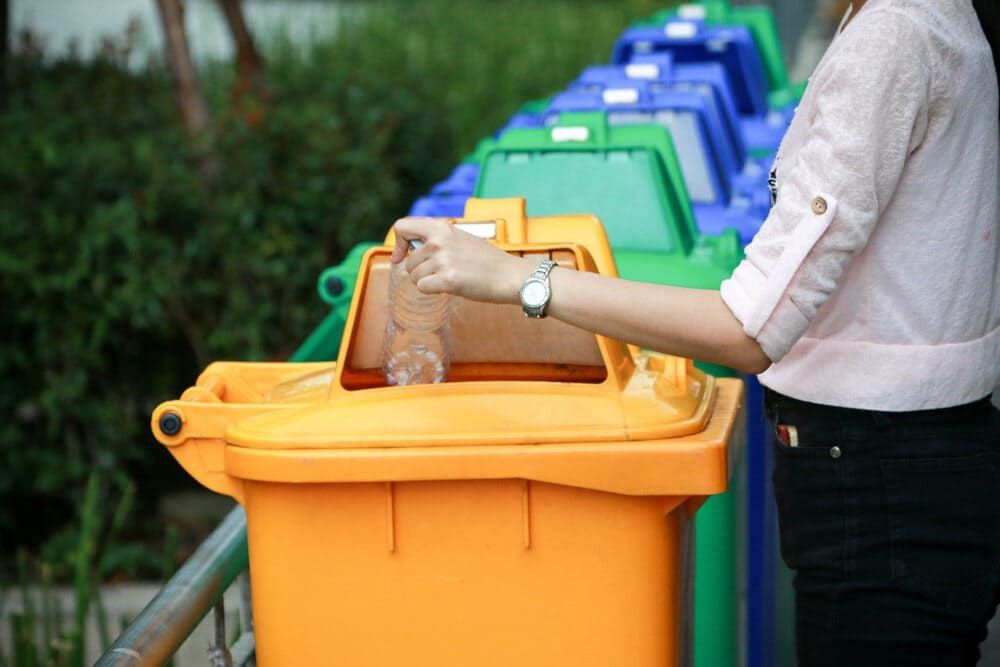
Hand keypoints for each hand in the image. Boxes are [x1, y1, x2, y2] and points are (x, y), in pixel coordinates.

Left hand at [390, 217, 532, 303]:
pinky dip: (433, 291)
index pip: (402, 227)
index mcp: (441, 228)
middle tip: (443, 273)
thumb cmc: (487, 260)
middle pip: (408, 262)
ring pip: (415, 277)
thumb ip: (436, 240)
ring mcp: (443, 260)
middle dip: (420, 272)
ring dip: (428, 282)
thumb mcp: (460, 238)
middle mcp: (439, 241)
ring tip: (451, 278)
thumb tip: (407, 250)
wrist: (510, 275)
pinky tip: (450, 287)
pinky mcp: (447, 280)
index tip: (399, 257)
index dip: (397, 244)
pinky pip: (423, 288)